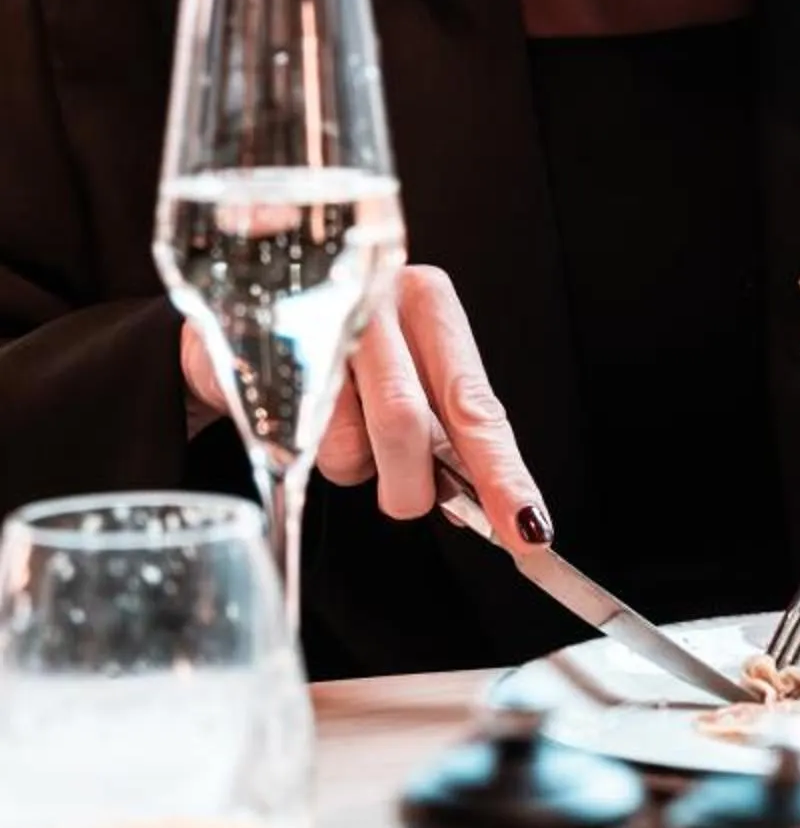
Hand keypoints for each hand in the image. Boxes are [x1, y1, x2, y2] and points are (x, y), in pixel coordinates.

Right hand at [177, 264, 548, 558]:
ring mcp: (311, 322)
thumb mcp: (408, 371)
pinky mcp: (258, 352)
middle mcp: (376, 299)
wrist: (244, 306)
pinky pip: (295, 440)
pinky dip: (309, 452)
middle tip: (408, 500)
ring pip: (346, 440)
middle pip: (405, 420)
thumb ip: (444, 427)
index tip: (527, 528)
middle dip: (411, 484)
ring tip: (342, 431)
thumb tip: (486, 502)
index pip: (476, 403)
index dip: (502, 473)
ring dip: (352, 466)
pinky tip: (303, 417)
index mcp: (429, 303)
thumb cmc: (346, 350)